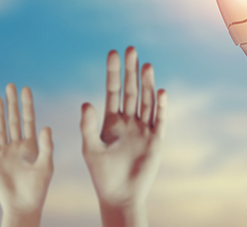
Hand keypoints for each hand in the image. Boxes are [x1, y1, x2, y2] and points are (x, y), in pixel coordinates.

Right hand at [0, 84, 53, 226]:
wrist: (23, 205)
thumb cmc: (38, 188)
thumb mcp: (46, 165)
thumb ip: (47, 146)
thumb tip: (47, 127)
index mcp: (31, 145)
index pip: (28, 119)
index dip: (27, 104)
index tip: (26, 88)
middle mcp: (17, 145)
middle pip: (13, 119)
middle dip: (12, 103)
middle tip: (10, 85)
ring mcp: (4, 152)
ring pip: (1, 128)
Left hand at [80, 47, 166, 226]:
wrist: (120, 196)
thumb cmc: (101, 174)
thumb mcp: (90, 148)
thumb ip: (87, 126)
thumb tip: (86, 102)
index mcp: (111, 120)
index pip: (113, 90)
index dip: (113, 72)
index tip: (113, 53)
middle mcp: (129, 121)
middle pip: (131, 90)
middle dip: (131, 70)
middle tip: (131, 49)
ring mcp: (143, 129)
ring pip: (145, 101)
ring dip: (146, 83)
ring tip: (146, 65)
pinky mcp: (156, 140)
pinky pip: (159, 119)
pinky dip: (160, 106)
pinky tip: (160, 91)